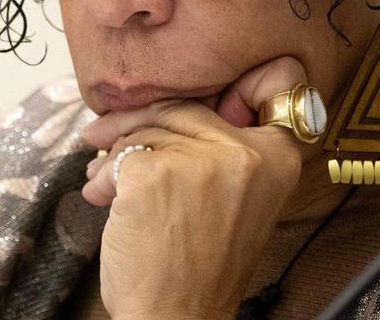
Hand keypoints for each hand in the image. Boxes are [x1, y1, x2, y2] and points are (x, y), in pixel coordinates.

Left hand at [81, 58, 307, 319]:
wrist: (177, 317)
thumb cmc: (199, 266)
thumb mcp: (235, 198)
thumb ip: (220, 148)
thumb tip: (169, 103)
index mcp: (278, 156)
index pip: (272, 86)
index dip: (241, 83)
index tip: (204, 91)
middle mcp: (247, 152)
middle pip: (185, 105)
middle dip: (136, 120)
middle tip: (103, 135)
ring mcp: (201, 158)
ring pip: (147, 127)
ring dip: (114, 153)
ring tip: (101, 179)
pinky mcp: (154, 170)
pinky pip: (121, 153)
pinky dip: (104, 176)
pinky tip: (100, 197)